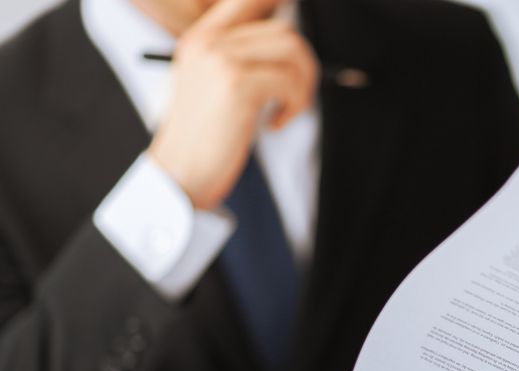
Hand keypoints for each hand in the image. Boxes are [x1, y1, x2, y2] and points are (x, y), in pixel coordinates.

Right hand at [148, 0, 317, 208]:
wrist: (180, 172)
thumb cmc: (204, 136)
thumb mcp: (212, 84)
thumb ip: (239, 58)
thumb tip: (291, 44)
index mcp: (201, 37)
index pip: (250, 0)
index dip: (281, 8)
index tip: (294, 49)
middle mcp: (208, 40)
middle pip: (283, 28)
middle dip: (304, 64)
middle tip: (296, 94)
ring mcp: (221, 59)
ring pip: (292, 50)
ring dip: (303, 84)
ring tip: (287, 108)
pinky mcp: (236, 84)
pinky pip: (289, 81)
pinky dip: (294, 105)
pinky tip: (275, 123)